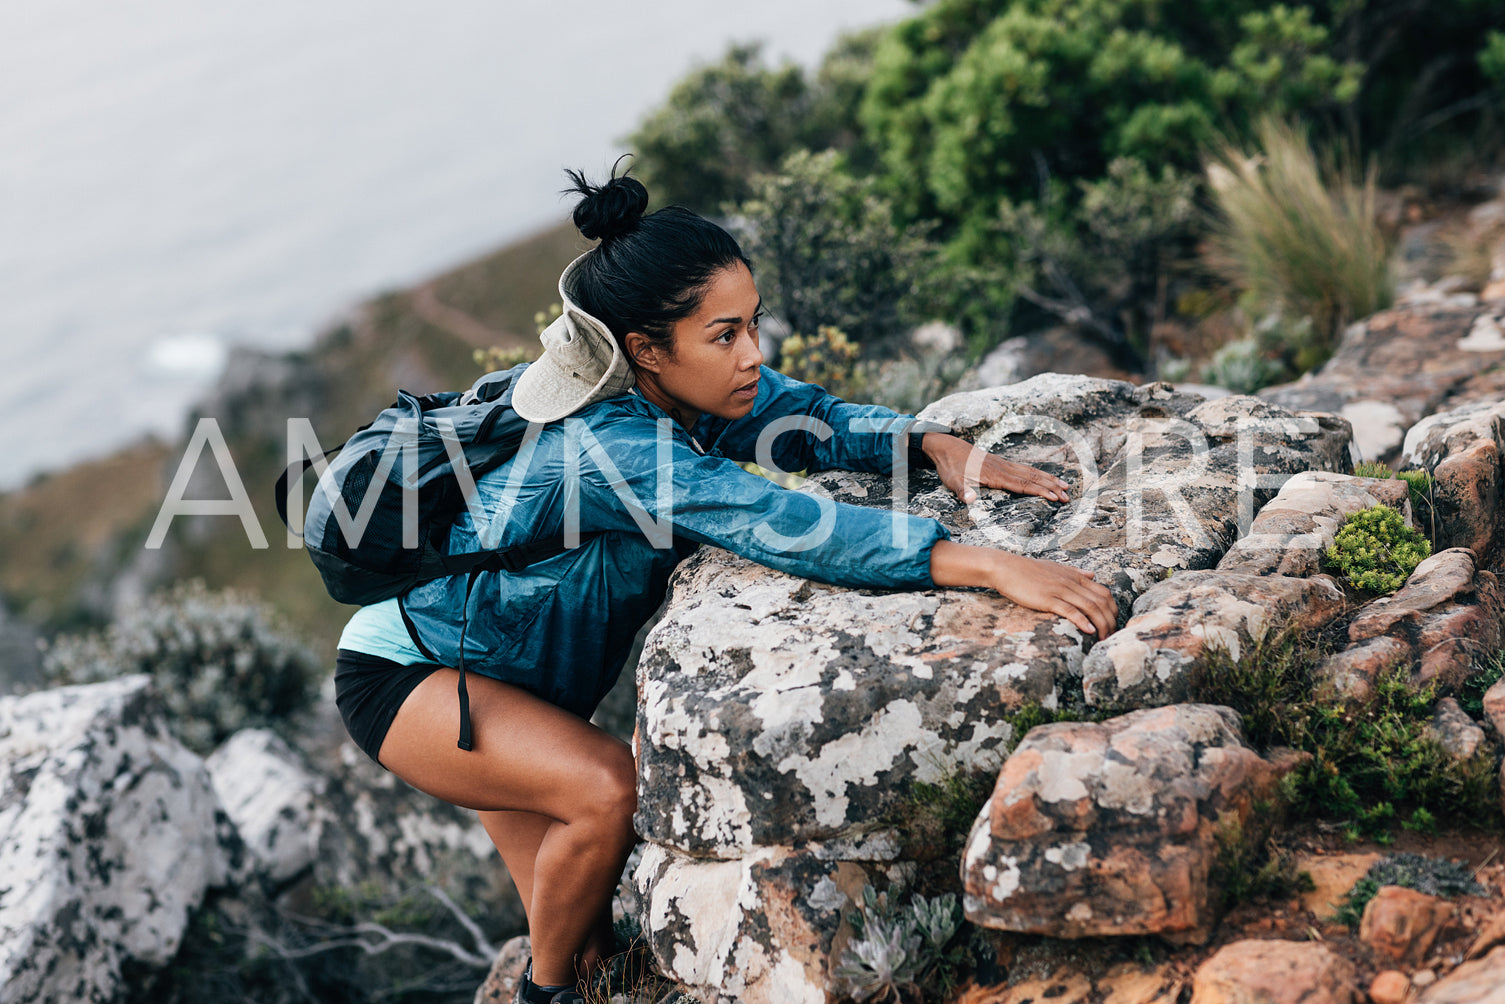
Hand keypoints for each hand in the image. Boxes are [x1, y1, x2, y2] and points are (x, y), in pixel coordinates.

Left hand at [922, 432, 1070, 503]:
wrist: (946, 446)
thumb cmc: (949, 466)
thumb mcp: (952, 481)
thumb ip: (962, 491)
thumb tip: (970, 500)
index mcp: (994, 475)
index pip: (1022, 485)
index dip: (1039, 491)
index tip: (1054, 497)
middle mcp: (1003, 468)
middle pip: (1032, 478)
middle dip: (1051, 487)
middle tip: (1068, 496)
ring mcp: (1003, 464)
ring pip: (1030, 472)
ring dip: (1048, 479)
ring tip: (1064, 485)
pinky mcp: (1001, 462)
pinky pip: (1024, 468)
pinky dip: (1037, 473)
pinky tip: (1044, 477)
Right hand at [986, 551, 1117, 640]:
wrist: (1006, 568)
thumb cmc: (1028, 569)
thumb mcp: (1055, 567)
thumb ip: (1076, 572)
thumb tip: (1092, 575)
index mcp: (1075, 576)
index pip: (1104, 593)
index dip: (1113, 610)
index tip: (1113, 624)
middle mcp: (1071, 583)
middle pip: (1102, 602)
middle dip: (1111, 621)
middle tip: (1112, 636)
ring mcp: (1060, 590)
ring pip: (1090, 607)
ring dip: (1101, 625)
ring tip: (1104, 639)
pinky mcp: (1048, 599)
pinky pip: (1070, 610)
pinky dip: (1083, 621)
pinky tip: (1090, 631)